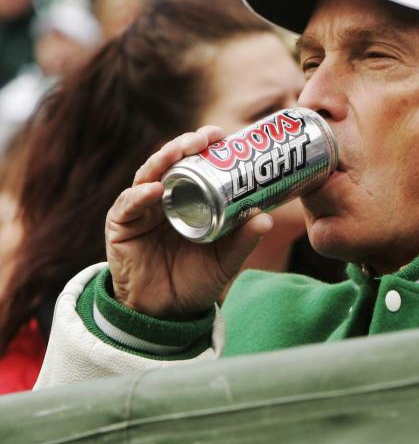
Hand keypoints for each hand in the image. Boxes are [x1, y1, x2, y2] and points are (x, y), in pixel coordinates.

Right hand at [105, 126, 273, 319]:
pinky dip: (139, 195)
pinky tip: (154, 190)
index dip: (204, 147)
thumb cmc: (196, 280)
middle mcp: (162, 199)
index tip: (221, 134)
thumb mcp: (226, 259)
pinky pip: (127, 206)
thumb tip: (267, 218)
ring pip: (147, 176)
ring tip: (179, 151)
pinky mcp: (120, 228)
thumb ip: (243, 239)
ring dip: (162, 160)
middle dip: (185, 145)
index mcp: (187, 200)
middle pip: (170, 163)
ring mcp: (140, 211)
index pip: (193, 165)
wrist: (166, 314)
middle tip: (204, 137)